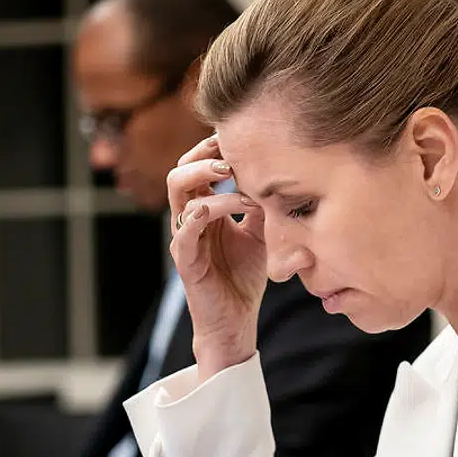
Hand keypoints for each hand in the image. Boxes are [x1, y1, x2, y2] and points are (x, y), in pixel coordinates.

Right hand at [168, 136, 268, 379]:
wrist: (236, 320)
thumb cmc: (244, 276)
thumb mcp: (262, 232)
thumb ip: (262, 205)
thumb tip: (278, 176)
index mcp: (205, 208)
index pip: (198, 166)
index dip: (213, 148)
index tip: (240, 136)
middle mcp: (190, 218)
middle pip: (182, 169)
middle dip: (205, 154)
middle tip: (231, 150)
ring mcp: (184, 237)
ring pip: (179, 191)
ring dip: (204, 175)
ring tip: (230, 174)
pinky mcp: (185, 260)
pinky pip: (182, 231)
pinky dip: (199, 214)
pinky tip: (221, 206)